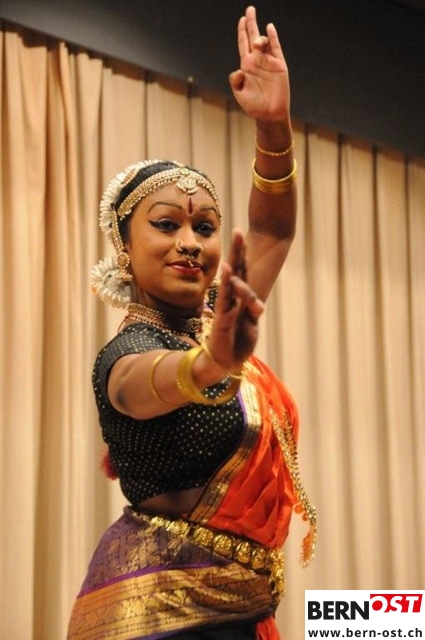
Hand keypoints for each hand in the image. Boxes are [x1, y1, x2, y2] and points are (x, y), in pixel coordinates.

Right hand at [207, 230, 264, 371]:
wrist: (224, 362)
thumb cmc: (237, 343)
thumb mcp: (251, 325)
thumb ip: (253, 311)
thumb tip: (259, 305)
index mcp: (237, 299)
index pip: (240, 271)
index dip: (241, 254)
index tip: (242, 234)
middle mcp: (229, 300)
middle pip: (234, 271)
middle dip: (236, 252)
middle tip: (237, 231)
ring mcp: (225, 309)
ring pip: (227, 286)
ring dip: (230, 272)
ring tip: (231, 255)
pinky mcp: (222, 322)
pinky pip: (226, 305)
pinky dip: (227, 291)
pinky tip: (227, 277)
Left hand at [229, 5, 289, 121]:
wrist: (270, 114)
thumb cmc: (253, 107)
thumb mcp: (240, 94)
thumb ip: (235, 82)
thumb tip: (237, 71)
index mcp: (246, 66)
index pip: (243, 44)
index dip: (242, 32)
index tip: (241, 20)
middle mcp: (257, 61)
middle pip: (253, 37)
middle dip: (251, 23)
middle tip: (250, 9)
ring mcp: (268, 62)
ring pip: (263, 42)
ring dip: (259, 37)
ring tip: (257, 41)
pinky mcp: (279, 65)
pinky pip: (276, 48)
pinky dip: (273, 38)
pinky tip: (269, 28)